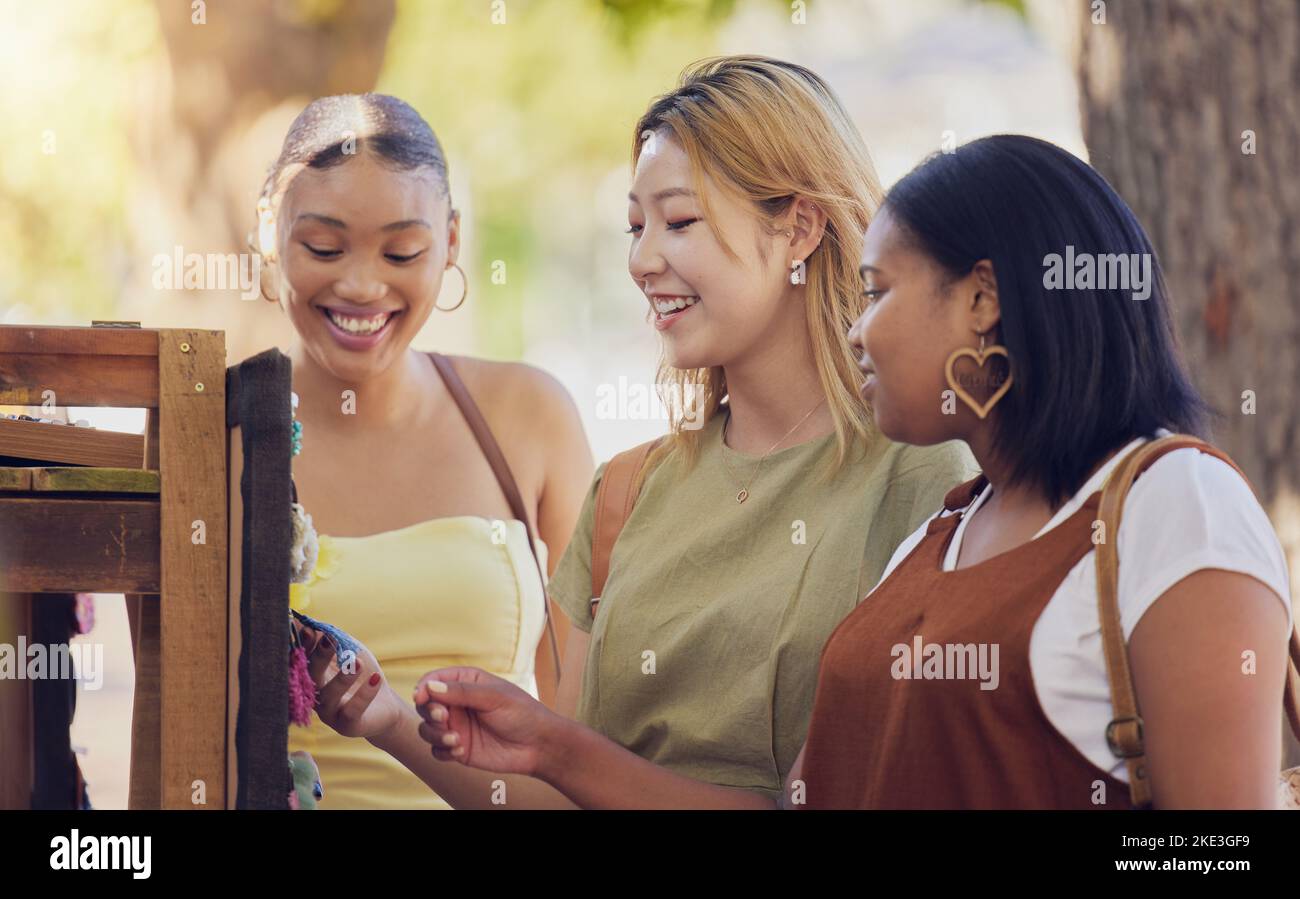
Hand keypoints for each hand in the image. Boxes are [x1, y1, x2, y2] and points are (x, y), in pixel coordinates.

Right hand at [299, 621, 403, 741]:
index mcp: (313, 677)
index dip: (304, 646)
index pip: (303, 661)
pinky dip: (364, 694)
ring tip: (357, 662)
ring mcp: (329, 713)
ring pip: (329, 696)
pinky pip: (353, 711)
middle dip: (319, 657)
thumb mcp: (351, 652)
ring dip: (343, 677)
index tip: (308, 630)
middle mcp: (316, 696)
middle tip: (328, 640)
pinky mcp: (347, 725)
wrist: (386, 707)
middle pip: (312, 676)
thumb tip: (314, 624)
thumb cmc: (363, 676)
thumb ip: (335, 639)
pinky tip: (376, 679)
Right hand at [413, 667, 565, 777]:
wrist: (539, 746)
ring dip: (434, 734)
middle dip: (429, 712)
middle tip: (443, 718)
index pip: (434, 680)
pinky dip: (443, 751)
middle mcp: (458, 704)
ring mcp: (457, 726)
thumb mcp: (494, 697)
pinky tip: (461, 751)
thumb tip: (430, 687)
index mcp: (467, 682)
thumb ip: (462, 692)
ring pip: (427, 729)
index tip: (421, 697)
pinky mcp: (459, 748)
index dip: (424, 688)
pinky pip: (437, 750)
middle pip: (426, 705)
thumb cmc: (522, 713)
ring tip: (455, 740)